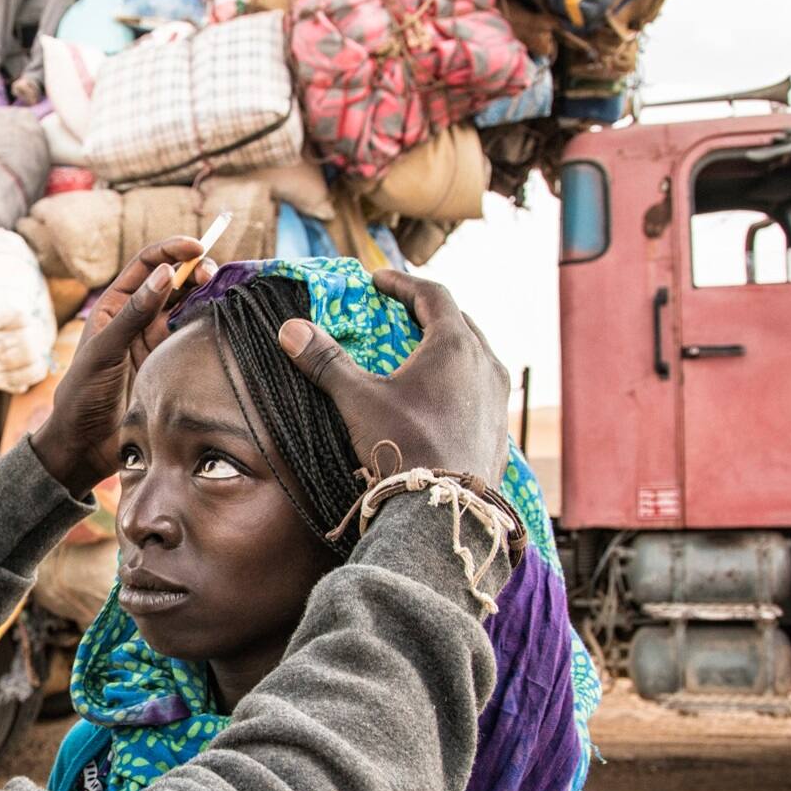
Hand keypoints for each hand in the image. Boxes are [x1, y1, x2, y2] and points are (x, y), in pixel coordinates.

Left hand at [33, 238, 210, 496]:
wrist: (85, 445)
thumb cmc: (82, 395)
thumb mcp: (104, 350)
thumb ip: (134, 314)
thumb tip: (165, 273)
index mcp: (115, 306)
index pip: (147, 265)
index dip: (172, 250)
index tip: (198, 246)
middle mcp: (137, 319)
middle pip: (174, 282)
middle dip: (195, 271)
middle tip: (213, 275)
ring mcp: (155, 341)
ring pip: (187, 308)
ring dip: (205, 296)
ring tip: (221, 294)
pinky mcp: (170, 364)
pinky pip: (192, 337)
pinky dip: (207, 325)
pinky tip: (219, 322)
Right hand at [277, 271, 509, 483]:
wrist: (443, 510)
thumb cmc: (404, 446)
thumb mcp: (359, 400)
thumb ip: (327, 361)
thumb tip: (290, 329)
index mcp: (455, 346)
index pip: (433, 295)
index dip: (402, 283)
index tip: (377, 281)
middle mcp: (486, 365)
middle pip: (459, 322)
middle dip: (428, 314)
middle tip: (401, 314)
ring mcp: (499, 399)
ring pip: (476, 357)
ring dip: (449, 348)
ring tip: (420, 356)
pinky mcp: (500, 429)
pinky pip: (481, 390)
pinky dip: (460, 382)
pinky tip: (440, 399)